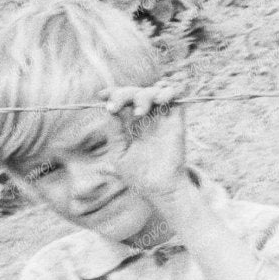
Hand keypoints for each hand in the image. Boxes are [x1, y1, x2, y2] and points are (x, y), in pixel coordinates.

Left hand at [104, 84, 189, 205]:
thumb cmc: (138, 176)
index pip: (123, 102)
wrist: (160, 188)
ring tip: (139, 111)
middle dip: (124, 94)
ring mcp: (162, 119)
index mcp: (131, 126)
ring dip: (146, 94)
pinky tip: (160, 101)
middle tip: (115, 107)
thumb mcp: (119, 154)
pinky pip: (176, 99)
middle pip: (137, 92)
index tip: (101, 95)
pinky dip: (169, 93)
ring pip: (156, 91)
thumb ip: (114, 134)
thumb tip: (108, 112)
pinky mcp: (176, 122)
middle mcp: (147, 119)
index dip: (113, 94)